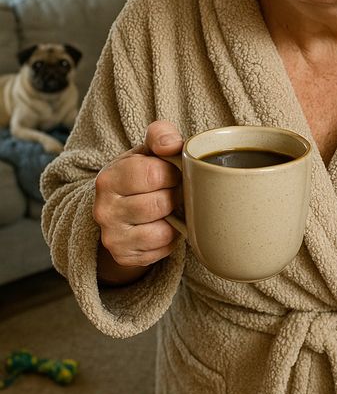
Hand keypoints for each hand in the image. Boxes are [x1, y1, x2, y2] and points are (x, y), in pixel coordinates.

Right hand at [93, 120, 183, 279]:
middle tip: (174, 192)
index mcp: (109, 179)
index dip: (173, 173)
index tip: (173, 173)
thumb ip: (161, 135)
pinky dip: (170, 239)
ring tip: (168, 210)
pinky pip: (162, 250)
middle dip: (175, 197)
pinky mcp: (124, 257)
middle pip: (160, 204)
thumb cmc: (140, 174)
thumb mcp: (147, 150)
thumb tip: (172, 145)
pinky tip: (162, 226)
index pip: (153, 174)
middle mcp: (104, 210)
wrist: (119, 209)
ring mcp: (112, 237)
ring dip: (174, 220)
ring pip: (162, 231)